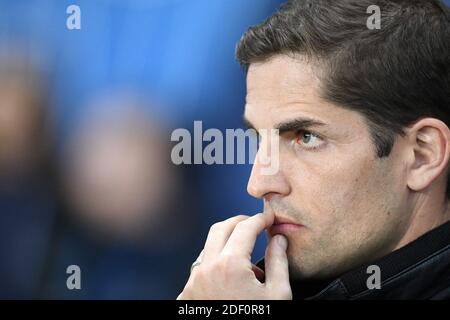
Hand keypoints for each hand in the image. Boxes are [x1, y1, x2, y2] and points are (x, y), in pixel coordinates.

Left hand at [177, 213, 291, 299]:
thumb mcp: (277, 295)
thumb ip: (278, 261)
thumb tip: (278, 238)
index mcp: (230, 265)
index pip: (245, 227)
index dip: (260, 219)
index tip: (269, 218)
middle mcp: (206, 269)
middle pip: (221, 228)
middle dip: (240, 222)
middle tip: (255, 225)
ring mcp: (192, 283)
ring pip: (208, 247)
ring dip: (226, 243)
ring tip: (246, 256)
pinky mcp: (186, 296)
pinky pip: (200, 268)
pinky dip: (215, 264)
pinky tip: (231, 277)